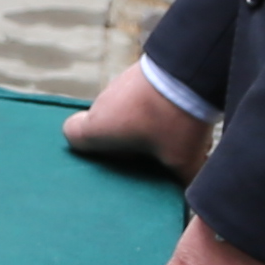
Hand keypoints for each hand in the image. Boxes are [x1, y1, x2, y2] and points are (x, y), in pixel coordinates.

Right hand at [66, 54, 213, 178]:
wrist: (190, 71)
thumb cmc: (173, 122)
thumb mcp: (182, 159)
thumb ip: (182, 180)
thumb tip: (193, 194)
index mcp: (98, 129)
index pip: (71, 134)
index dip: (89, 145)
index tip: (113, 155)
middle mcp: (100, 104)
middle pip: (103, 123)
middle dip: (123, 136)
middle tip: (151, 148)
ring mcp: (118, 83)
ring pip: (122, 107)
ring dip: (140, 117)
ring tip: (169, 126)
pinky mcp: (137, 70)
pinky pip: (138, 92)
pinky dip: (151, 101)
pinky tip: (176, 107)